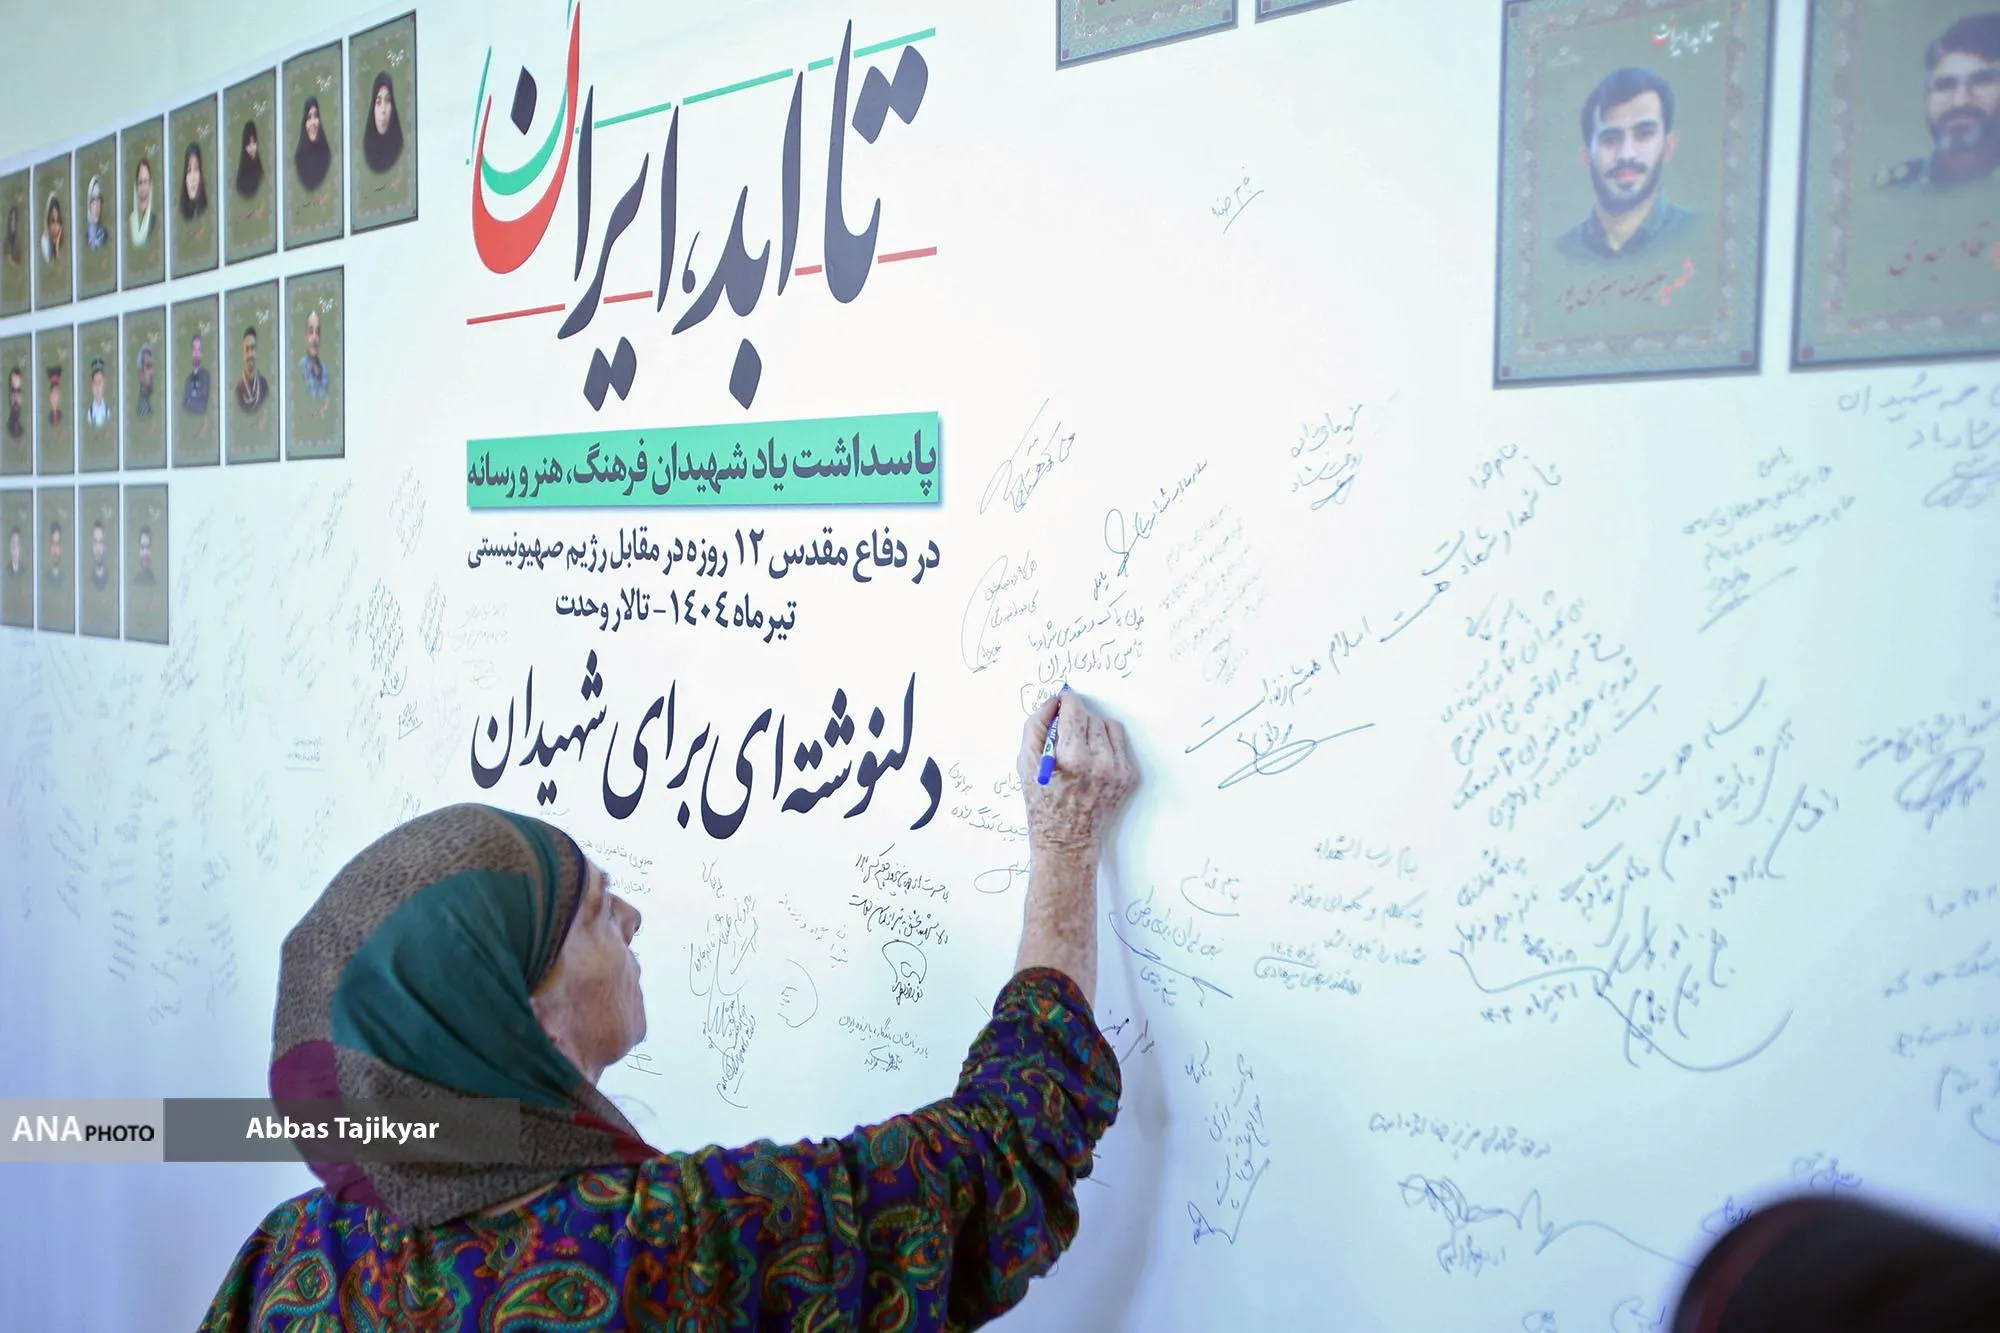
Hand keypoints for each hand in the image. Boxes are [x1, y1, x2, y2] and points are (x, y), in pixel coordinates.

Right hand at [1015, 691, 1138, 857]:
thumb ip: (1036, 725)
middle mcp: (1100, 762)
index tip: (1063, 700)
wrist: (1067, 838)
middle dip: (1077, 719)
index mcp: (1072, 758)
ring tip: (1079, 747)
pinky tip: (1091, 760)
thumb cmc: (1042, 800)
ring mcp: (1118, 770)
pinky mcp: (1129, 776)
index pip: (1075, 710)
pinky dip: (1105, 744)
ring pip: (1108, 726)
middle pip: (1091, 716)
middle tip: (1064, 735)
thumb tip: (1054, 701)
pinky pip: (1119, 743)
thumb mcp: (1026, 762)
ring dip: (1092, 729)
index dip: (1067, 701)